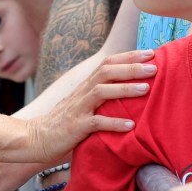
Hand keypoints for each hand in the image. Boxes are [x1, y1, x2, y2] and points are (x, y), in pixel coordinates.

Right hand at [29, 49, 157, 163]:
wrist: (37, 137)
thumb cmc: (66, 121)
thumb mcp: (85, 103)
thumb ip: (103, 95)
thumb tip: (131, 89)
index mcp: (86, 85)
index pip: (107, 63)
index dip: (128, 57)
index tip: (150, 53)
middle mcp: (82, 92)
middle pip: (106, 72)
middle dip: (130, 68)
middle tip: (154, 67)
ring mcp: (78, 108)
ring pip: (101, 92)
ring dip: (124, 89)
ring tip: (145, 89)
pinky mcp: (76, 127)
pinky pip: (96, 123)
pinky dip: (113, 123)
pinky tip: (130, 125)